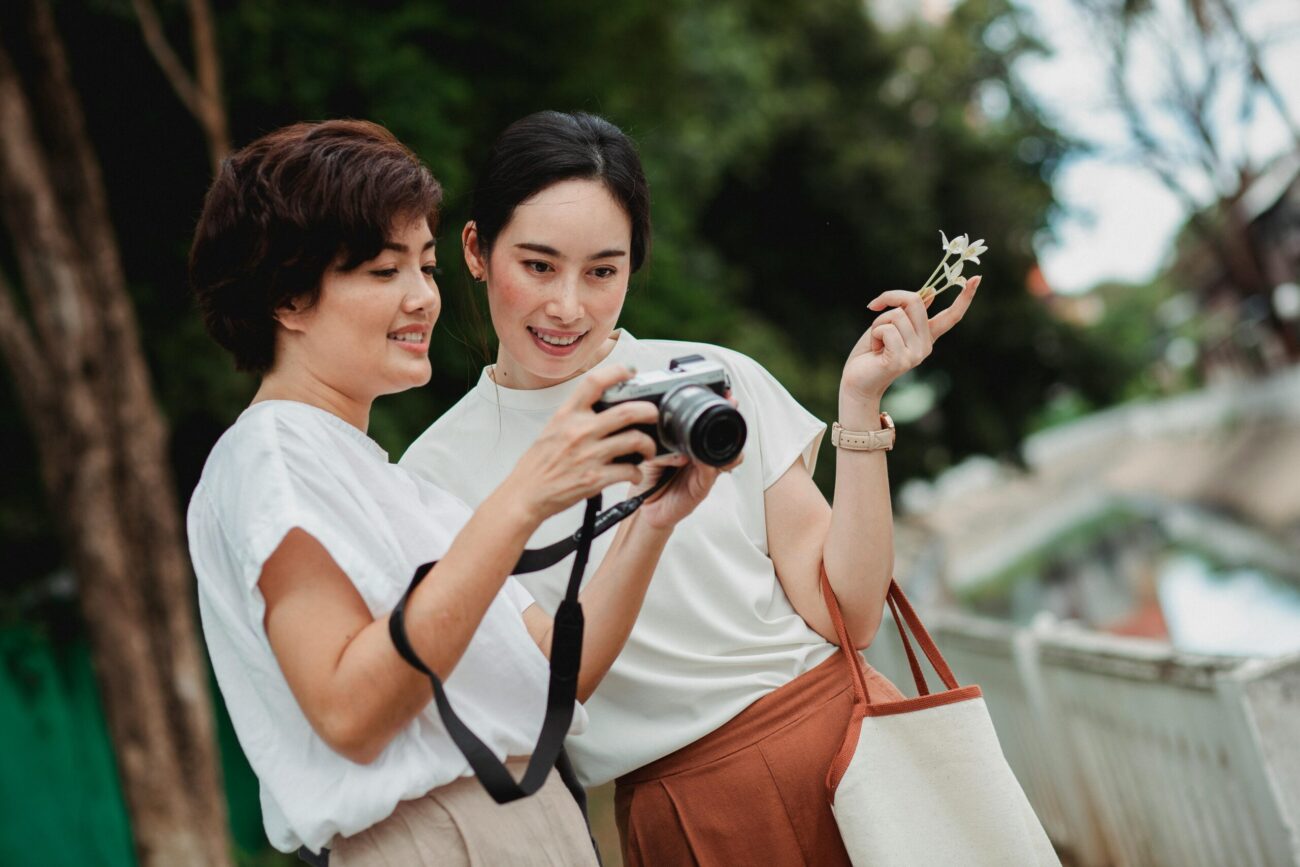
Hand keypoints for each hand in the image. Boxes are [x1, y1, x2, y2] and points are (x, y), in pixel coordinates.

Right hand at [504, 365, 658, 521]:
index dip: (618, 372)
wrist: (526, 494)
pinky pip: (629, 470)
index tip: (631, 372)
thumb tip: (601, 407)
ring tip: (648, 450)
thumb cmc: (538, 465)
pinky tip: (634, 474)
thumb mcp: (552, 429)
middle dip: (649, 411)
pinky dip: (637, 473)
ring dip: (648, 446)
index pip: (594, 382)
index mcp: (567, 415)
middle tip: (653, 415)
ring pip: (635, 440)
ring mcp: (589, 455)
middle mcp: (580, 431)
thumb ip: (576, 416)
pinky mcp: (596, 478)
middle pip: (627, 411)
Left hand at [631, 392, 742, 529]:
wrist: (645, 508)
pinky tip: (705, 458)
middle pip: (725, 435)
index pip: (709, 423)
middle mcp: (702, 455)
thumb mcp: (650, 452)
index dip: (718, 408)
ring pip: (728, 453)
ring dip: (729, 441)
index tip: (722, 392)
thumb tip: (676, 436)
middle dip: (730, 418)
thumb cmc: (648, 478)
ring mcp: (706, 470)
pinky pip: (712, 472)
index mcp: (690, 443)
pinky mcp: (703, 486)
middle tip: (730, 403)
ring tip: (725, 430)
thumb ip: (661, 443)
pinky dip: (711, 463)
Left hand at [844, 276, 980, 402]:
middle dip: (891, 298)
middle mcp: (926, 346)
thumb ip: (908, 311)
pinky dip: (875, 334)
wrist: (856, 380)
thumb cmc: (871, 351)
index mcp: (927, 336)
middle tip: (875, 306)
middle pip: (915, 301)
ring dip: (878, 323)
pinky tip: (875, 349)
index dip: (964, 297)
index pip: (951, 316)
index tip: (977, 278)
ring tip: (876, 341)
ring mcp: (916, 354)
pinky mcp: (901, 360)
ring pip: (896, 315)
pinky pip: (887, 330)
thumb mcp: (890, 324)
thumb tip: (931, 292)